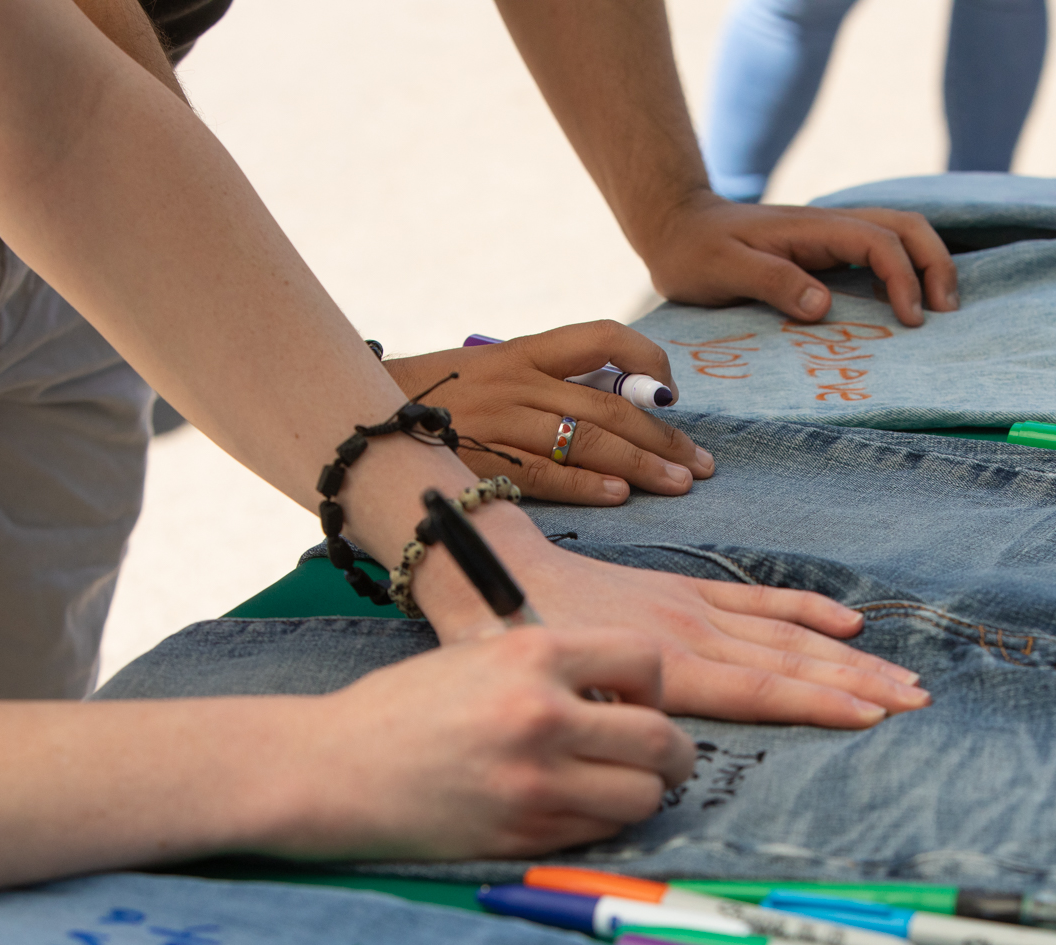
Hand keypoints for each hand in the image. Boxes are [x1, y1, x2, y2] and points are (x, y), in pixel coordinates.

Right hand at [300, 628, 696, 859]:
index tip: (633, 700)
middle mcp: (542, 716)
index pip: (646, 658)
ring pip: (645, 796)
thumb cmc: (405, 709)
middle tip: (656, 757)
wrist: (331, 769)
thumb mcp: (480, 657)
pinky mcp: (524, 835)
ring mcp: (535, 783)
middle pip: (664, 740)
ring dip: (641, 793)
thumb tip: (631, 695)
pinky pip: (602, 832)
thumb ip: (556, 668)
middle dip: (673, 753)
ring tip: (610, 786)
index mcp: (533, 655)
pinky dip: (600, 823)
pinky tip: (566, 808)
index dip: (652, 684)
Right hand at [382, 321, 712, 505]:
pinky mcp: (481, 460)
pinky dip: (586, 485)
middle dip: (664, 437)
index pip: (605, 336)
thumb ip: (545, 387)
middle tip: (702, 464)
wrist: (353, 420)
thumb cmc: (431, 405)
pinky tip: (620, 496)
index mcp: (524, 352)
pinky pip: (545, 473)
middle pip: (611, 403)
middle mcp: (518, 380)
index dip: (650, 360)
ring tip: (680, 485)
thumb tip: (615, 410)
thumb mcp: (488, 375)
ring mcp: (500, 420)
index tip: (674, 396)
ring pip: (590, 438)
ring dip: (642, 465)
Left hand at [416, 514, 933, 730]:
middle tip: (916, 702)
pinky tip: (845, 622)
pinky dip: (805, 608)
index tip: (872, 718)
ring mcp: (692, 607)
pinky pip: (759, 600)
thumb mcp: (541, 689)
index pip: (756, 689)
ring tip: (900, 675)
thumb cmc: (509, 638)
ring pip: (787, 633)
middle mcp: (688, 633)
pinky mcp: (687, 590)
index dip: (818, 703)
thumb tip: (636, 744)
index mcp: (659, 664)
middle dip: (856, 684)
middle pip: (789, 662)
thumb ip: (593, 713)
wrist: (492, 569)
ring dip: (847, 656)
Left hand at [634, 192, 960, 327]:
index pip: (878, 242)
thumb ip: (773, 281)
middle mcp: (830, 227)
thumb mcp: (724, 269)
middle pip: (905, 226)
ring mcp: (830, 237)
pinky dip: (905, 272)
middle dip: (935, 263)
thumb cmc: (694, 251)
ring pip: (899, 234)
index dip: (903, 277)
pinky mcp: (825, 253)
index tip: (909, 320)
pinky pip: (879, 253)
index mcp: (813, 229)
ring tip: (939, 308)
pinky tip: (906, 306)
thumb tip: (824, 305)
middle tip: (945, 312)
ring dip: (927, 264)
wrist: (675, 226)